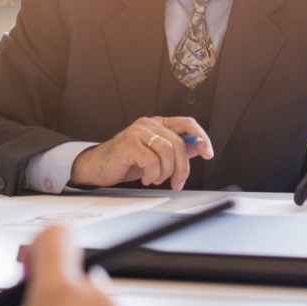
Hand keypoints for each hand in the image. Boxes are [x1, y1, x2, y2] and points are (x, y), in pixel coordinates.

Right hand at [69, 116, 213, 189]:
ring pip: (168, 152)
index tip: (208, 153)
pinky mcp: (129, 143)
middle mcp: (148, 124)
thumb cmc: (126, 161)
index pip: (186, 123)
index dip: (201, 137)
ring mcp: (138, 132)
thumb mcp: (155, 156)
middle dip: (182, 168)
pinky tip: (146, 177)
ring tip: (156, 178)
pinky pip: (152, 161)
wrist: (98, 167)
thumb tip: (198, 148)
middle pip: (179, 143)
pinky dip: (152, 174)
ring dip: (165, 172)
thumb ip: (175, 150)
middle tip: (177, 182)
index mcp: (157, 124)